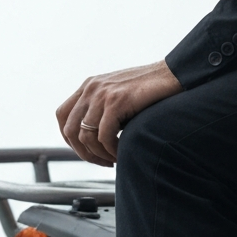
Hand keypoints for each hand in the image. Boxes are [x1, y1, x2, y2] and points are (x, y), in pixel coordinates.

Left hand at [56, 61, 182, 166]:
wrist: (173, 75)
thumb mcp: (118, 100)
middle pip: (69, 129)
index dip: (70, 140)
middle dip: (83, 152)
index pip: (63, 117)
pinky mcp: (116, 101)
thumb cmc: (149, 92)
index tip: (86, 152)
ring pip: (86, 136)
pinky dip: (111, 150)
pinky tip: (120, 152)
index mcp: (89, 86)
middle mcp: (91, 88)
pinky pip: (104, 136)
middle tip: (101, 162)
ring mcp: (102, 93)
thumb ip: (102, 114)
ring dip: (99, 154)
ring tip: (113, 159)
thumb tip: (92, 143)